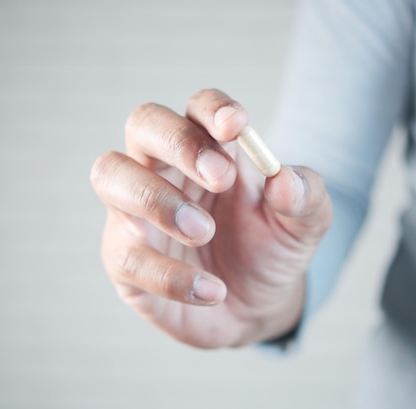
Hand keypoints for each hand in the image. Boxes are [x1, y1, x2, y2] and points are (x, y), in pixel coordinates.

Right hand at [90, 89, 331, 347]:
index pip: (199, 109)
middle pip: (143, 124)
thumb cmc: (271, 248)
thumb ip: (305, 196)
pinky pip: (129, 257)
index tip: (236, 126)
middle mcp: (165, 171)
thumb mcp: (304, 224)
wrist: (257, 306)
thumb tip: (284, 179)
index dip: (212, 109)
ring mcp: (137, 213)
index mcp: (210, 150)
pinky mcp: (125, 261)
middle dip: (178, 143)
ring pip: (110, 177)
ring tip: (204, 231)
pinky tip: (213, 291)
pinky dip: (171, 276)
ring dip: (157, 199)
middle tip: (221, 178)